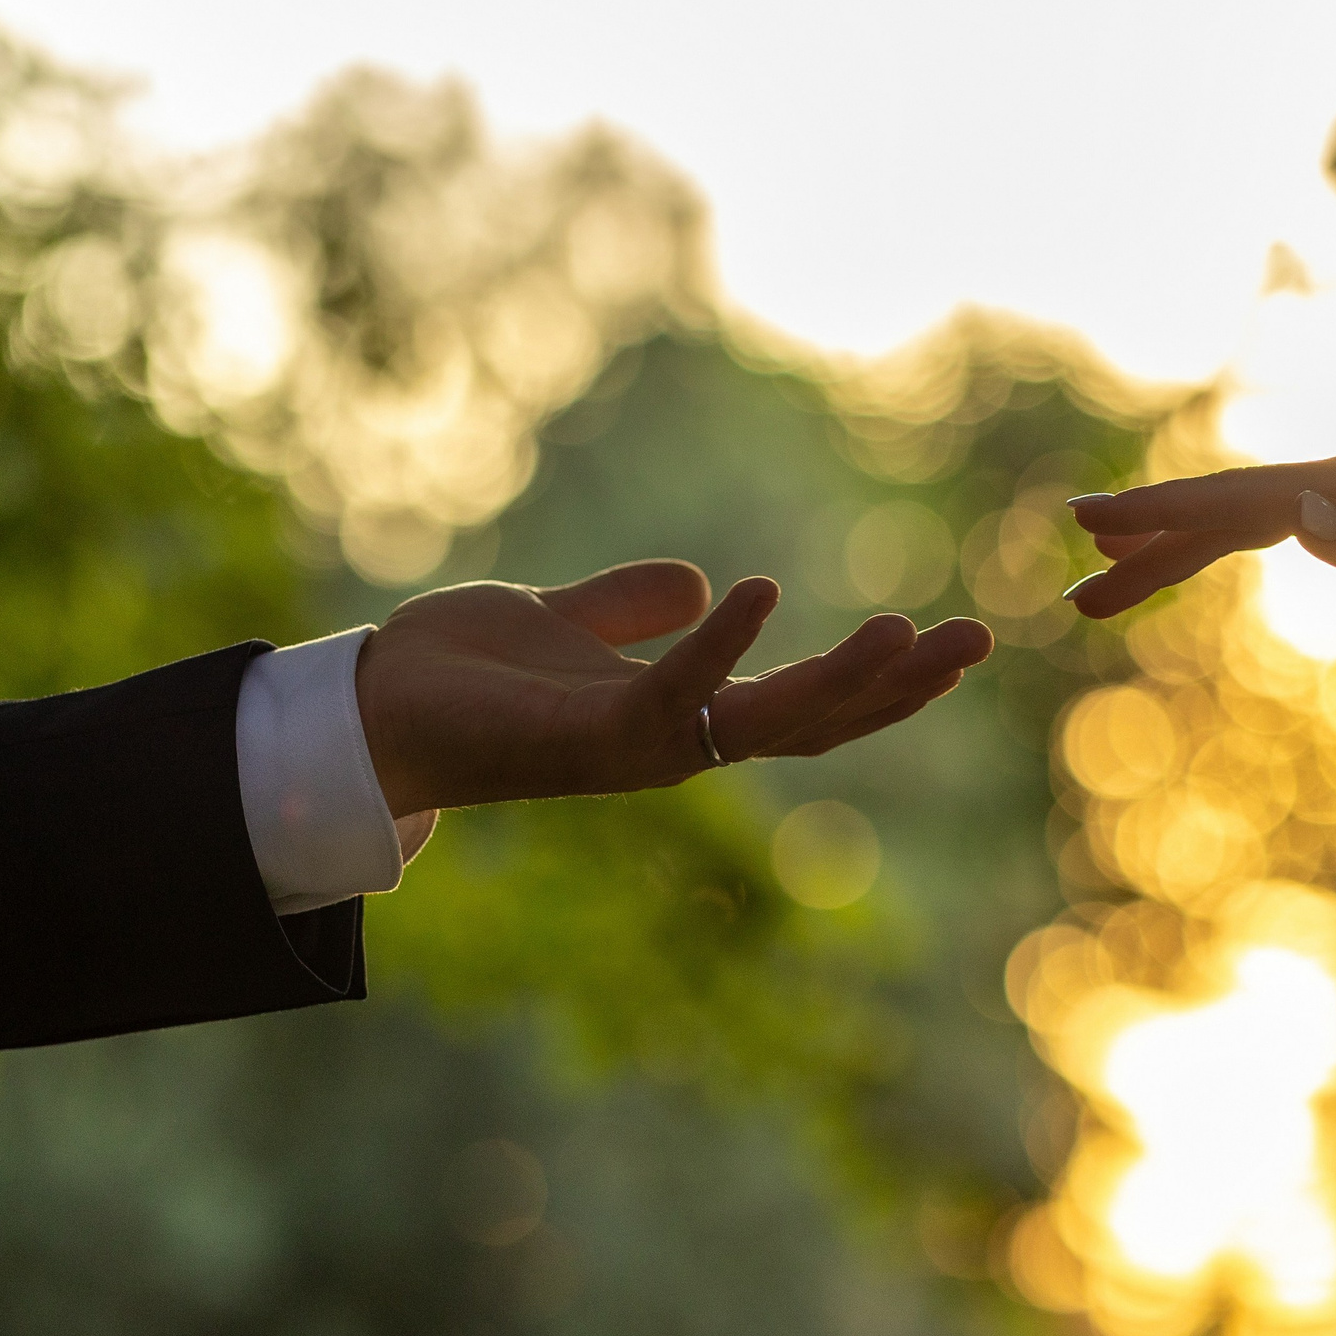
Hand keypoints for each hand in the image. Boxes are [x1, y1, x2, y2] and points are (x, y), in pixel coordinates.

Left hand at [353, 560, 992, 817]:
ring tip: (910, 633)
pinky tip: (761, 591)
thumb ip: (629, 608)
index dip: (877, 682)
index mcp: (676, 720)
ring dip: (841, 684)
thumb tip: (700, 585)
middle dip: (896, 690)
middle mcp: (670, 747)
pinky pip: (671, 693)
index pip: (801, 705)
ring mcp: (635, 750)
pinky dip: (718, 647)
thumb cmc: (452, 675)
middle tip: (976, 643)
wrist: (359, 710)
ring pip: (764, 724)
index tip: (947, 641)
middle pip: (812, 724)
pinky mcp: (586, 737)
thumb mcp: (559, 620)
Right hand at [1061, 444, 1335, 616]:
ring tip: (1114, 587)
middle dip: (1148, 543)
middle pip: (1229, 509)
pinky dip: (1234, 545)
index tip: (1086, 522)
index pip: (1241, 501)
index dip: (1160, 514)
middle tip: (1074, 586)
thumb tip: (1289, 514)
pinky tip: (1212, 559)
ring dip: (1180, 552)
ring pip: (1254, 520)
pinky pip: (1289, 528)